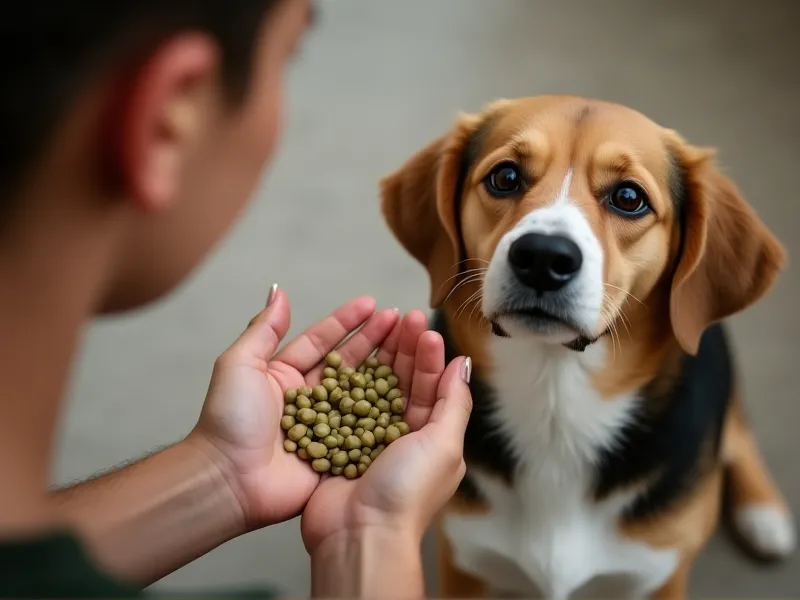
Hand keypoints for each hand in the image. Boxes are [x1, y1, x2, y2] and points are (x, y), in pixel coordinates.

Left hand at [188, 285, 432, 530]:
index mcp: (285, 374)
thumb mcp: (239, 365)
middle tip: (402, 321)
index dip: (347, 321)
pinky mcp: (337, 452)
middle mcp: (309, 397)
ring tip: (413, 348)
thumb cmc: (229, 420)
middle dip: (375, 340)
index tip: (372, 303)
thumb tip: (278, 290)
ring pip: (362, 391)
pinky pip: (365, 428)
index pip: (321, 340)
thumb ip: (263, 329)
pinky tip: (411, 393)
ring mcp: (326, 425)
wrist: (229, 479)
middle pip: (348, 363)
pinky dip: (386, 412)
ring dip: (386, 370)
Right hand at [301, 318, 472, 553]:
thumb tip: (464, 365)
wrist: (360, 533)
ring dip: (377, 357)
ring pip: (373, 387)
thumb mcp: (443, 443)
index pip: (432, 386)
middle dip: (404, 348)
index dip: (429, 355)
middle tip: (401, 316)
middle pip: (402, 381)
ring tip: (377, 326)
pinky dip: (345, 381)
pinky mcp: (339, 443)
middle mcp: (401, 435)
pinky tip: (345, 357)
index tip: (423, 326)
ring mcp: (368, 438)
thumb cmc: (406, 492)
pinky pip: (343, 405)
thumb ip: (453, 402)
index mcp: (431, 436)